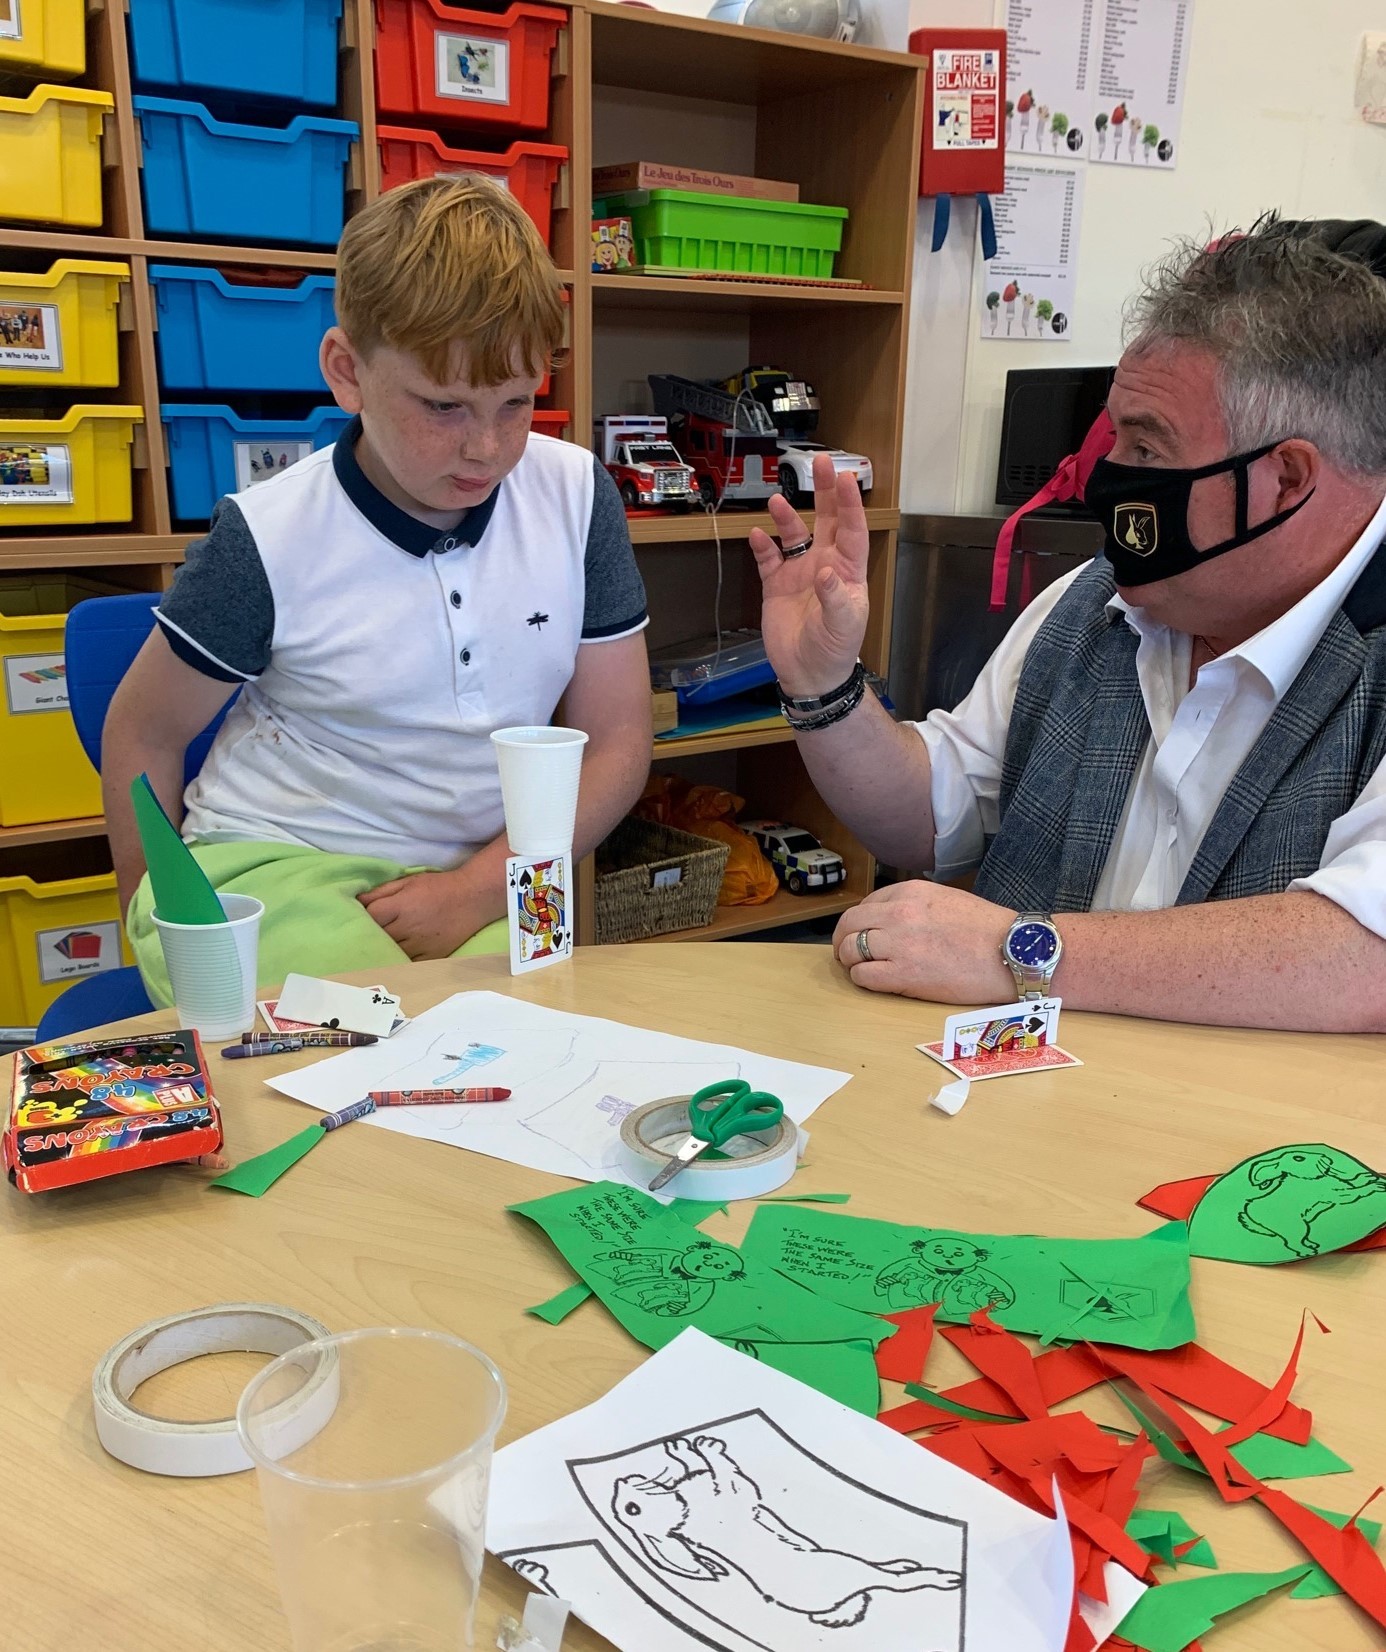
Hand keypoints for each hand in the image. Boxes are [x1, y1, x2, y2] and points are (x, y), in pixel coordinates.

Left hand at [358, 869, 482, 959]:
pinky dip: (401, 959)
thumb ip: (381, 891)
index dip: (365, 915)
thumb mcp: (408, 881)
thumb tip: (356, 900)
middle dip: (372, 933)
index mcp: (402, 906)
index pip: (371, 916)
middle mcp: (409, 927)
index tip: (365, 915)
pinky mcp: (432, 957)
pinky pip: (408, 963)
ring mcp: (421, 945)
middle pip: (378, 937)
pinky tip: (399, 954)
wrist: (473, 898)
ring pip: (391, 953)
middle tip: (372, 930)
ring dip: (385, 948)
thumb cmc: (438, 887)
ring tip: (384, 943)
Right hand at [749, 451, 870, 696]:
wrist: (809, 675)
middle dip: (824, 491)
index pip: (852, 530)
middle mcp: (825, 564)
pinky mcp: (776, 585)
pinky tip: (758, 536)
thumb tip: (826, 571)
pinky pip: (768, 559)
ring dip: (787, 517)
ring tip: (776, 502)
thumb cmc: (835, 650)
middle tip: (821, 463)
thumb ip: (835, 597)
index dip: (850, 504)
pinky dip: (763, 546)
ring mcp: (799, 573)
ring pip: (794, 534)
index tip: (845, 478)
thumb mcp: (843, 626)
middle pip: (826, 520)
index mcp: (848, 571)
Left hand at [832, 881, 1016, 1003]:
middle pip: (850, 925)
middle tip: (846, 952)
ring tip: (859, 969)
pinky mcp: (903, 975)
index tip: (861, 932)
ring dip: (850, 961)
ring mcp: (899, 945)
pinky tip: (875, 981)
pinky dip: (862, 979)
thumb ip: (914, 906)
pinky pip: (864, 976)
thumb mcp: (946, 899)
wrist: (1014, 953)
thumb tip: (891, 919)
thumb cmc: (988, 930)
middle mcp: (899, 914)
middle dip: (842, 939)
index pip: (866, 903)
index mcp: (910, 892)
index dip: (860, 921)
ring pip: (850, 951)